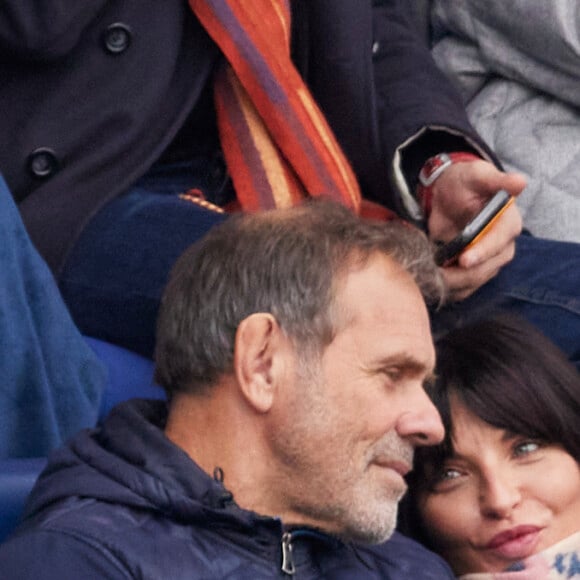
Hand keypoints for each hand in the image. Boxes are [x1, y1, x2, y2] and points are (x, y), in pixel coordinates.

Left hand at [428, 159, 526, 301]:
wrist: (447, 195)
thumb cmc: (464, 183)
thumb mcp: (477, 175)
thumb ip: (495, 180)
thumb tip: (519, 181)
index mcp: (508, 224)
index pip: (498, 244)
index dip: (482, 253)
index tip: (465, 260)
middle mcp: (502, 247)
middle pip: (485, 269)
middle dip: (461, 275)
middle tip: (436, 275)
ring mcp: (488, 263)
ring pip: (473, 282)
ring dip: (451, 284)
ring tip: (429, 278)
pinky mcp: (473, 273)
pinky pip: (463, 288)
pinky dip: (448, 289)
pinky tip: (432, 283)